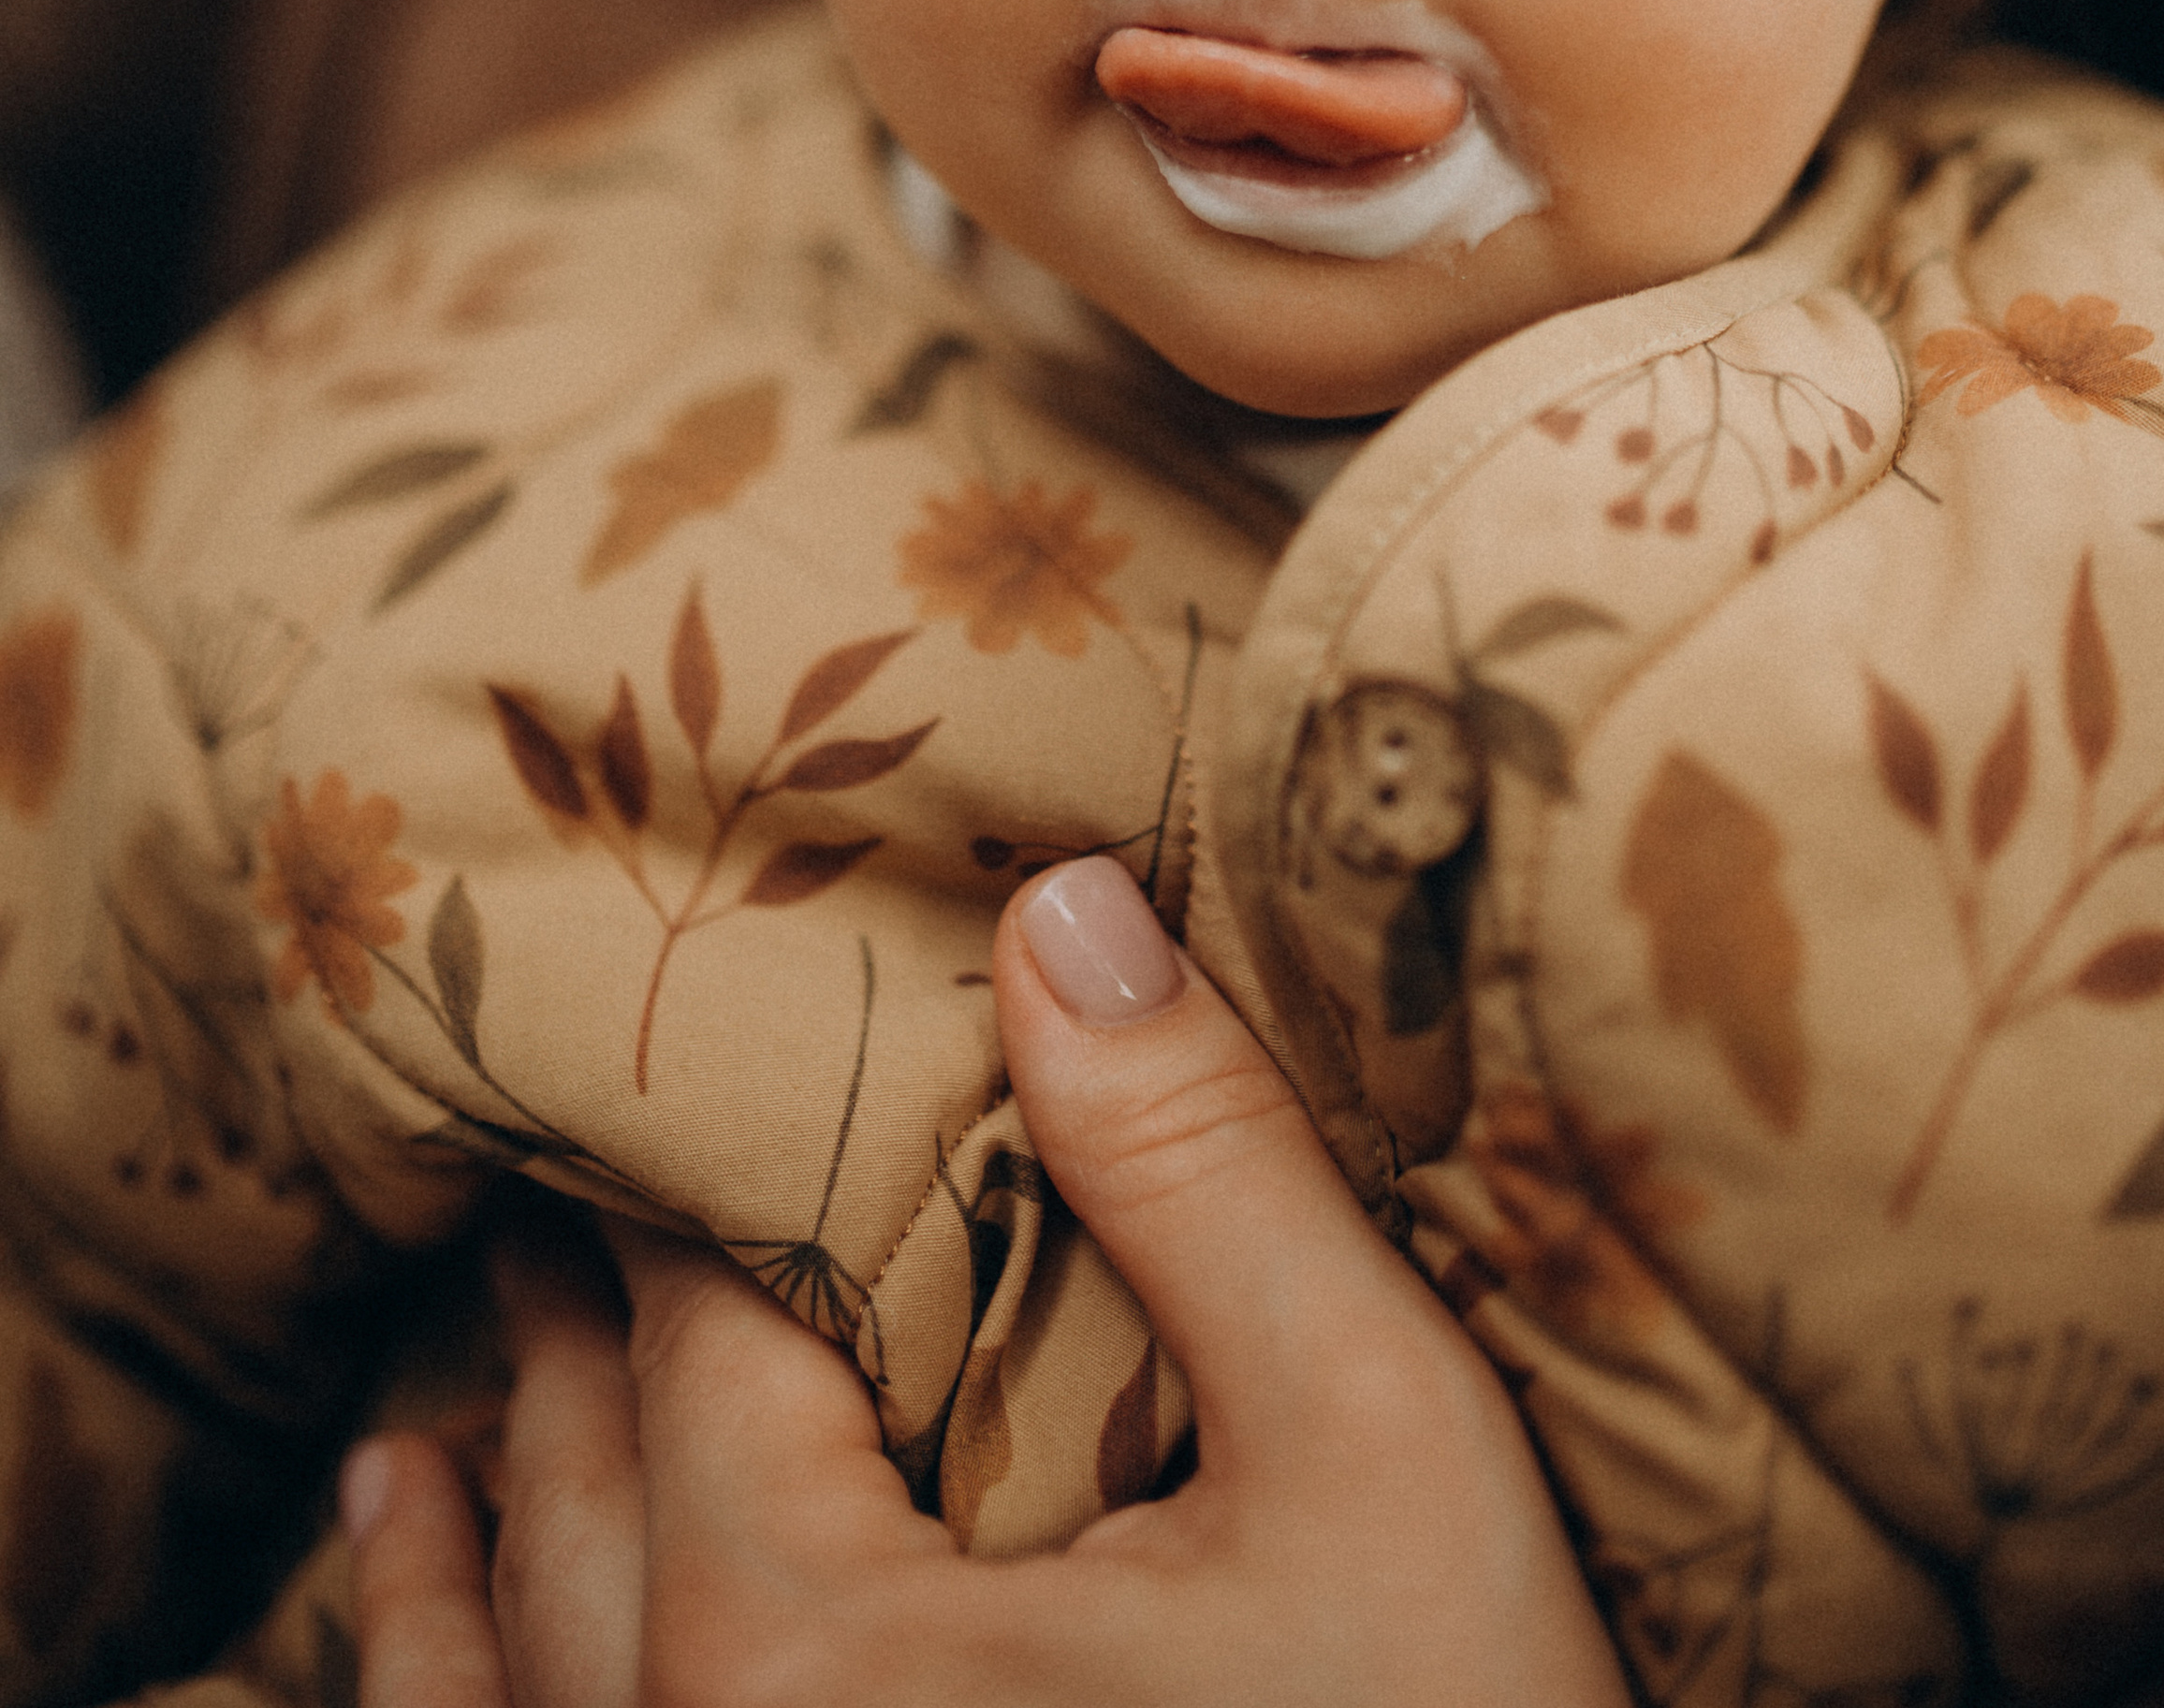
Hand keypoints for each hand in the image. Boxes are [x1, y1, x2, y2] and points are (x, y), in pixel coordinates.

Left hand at [347, 856, 1627, 1707]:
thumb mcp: (1378, 1451)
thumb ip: (1203, 1171)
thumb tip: (1062, 903)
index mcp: (802, 1656)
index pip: (703, 1322)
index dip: (690, 1156)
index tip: (669, 1021)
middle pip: (592, 1480)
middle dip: (576, 1318)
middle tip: (539, 1160)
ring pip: (514, 1673)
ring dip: (472, 1524)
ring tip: (421, 1423)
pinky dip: (454, 1683)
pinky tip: (415, 1601)